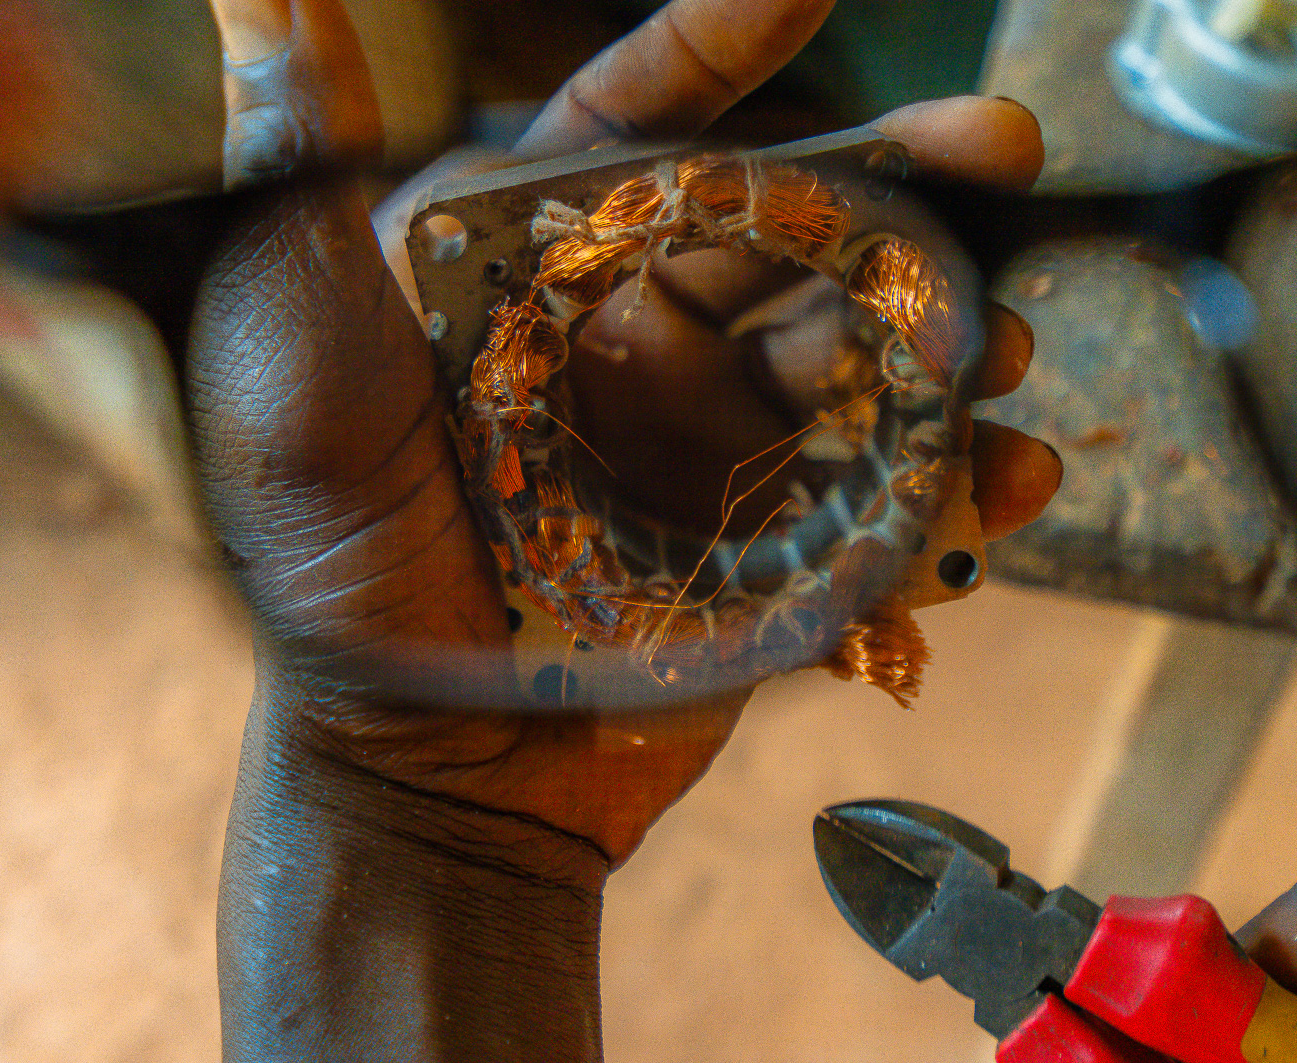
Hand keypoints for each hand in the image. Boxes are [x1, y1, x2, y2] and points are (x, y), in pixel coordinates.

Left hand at [189, 0, 1054, 1062]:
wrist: (408, 757)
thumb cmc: (320, 545)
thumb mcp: (286, 340)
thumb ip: (301, 171)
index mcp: (532, 265)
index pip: (639, 127)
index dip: (719, 44)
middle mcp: (633, 335)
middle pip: (793, 226)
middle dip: (906, 177)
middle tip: (1004, 144)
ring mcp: (709, 440)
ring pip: (864, 351)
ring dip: (954, 333)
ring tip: (1010, 343)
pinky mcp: (764, 542)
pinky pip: (881, 494)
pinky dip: (956, 486)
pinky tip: (1008, 479)